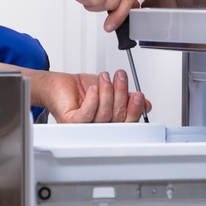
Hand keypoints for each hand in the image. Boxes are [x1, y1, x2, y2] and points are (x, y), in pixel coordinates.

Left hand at [31, 70, 150, 122]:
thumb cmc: (82, 89)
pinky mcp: (71, 122)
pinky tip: (93, 88)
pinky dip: (93, 100)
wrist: (59, 84)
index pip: (127, 122)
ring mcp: (84, 127)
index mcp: (109, 123)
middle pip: (117, 117)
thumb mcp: (110, 90)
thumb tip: (145, 103)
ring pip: (103, 115)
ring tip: (105, 77)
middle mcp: (97, 128)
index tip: (139, 96)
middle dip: (121, 94)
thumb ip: (127, 97)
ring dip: (107, 92)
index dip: (135, 110)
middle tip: (120, 77)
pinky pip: (87, 114)